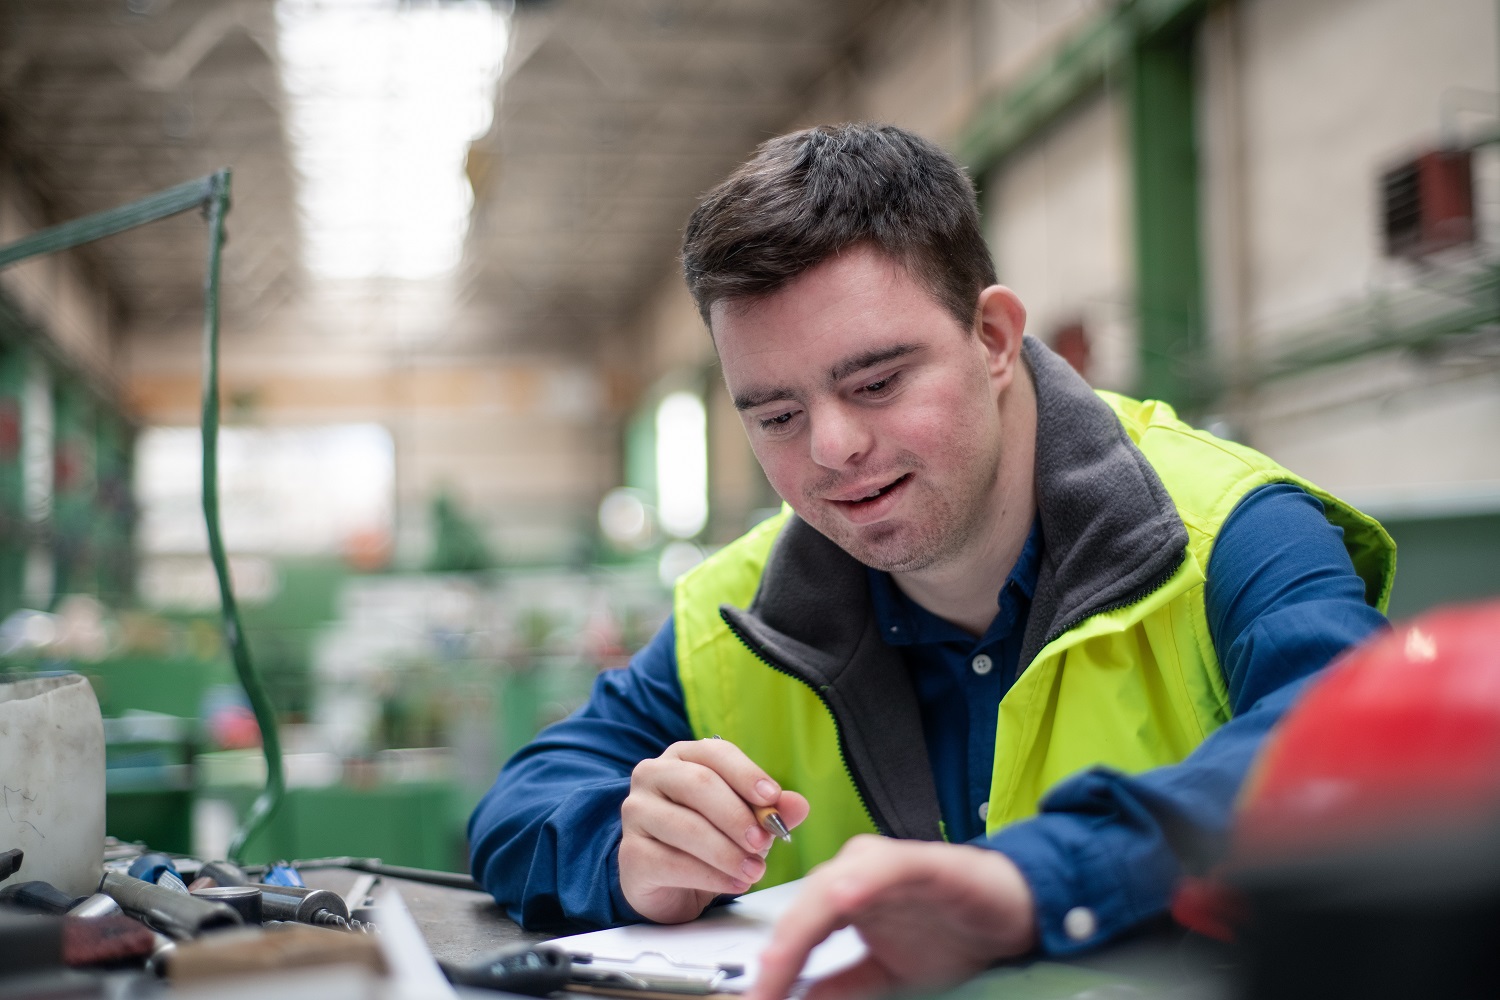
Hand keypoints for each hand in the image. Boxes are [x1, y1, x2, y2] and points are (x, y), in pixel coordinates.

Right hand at [619, 737, 809, 923]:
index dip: (745, 773)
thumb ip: (770, 811)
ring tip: (756, 870)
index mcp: (682, 757)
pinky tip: (735, 884)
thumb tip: (798, 805)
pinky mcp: (631, 854)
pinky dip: (711, 875)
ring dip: (727, 852)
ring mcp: (637, 813)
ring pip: (687, 826)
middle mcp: (653, 776)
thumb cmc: (709, 839)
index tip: (772, 797)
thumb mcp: (745, 822)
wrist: (671, 884)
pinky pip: (673, 862)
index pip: (715, 753)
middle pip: (699, 785)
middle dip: (737, 815)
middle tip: (763, 842)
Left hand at [747, 835, 1037, 999]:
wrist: (1014, 913)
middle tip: (763, 990)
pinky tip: (841, 901)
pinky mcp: (920, 860)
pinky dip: (858, 883)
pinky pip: (882, 869)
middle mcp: (855, 873)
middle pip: (803, 907)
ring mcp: (885, 864)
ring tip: (781, 960)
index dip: (774, 966)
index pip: (795, 929)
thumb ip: (841, 985)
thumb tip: (794, 999)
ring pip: (830, 886)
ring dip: (803, 925)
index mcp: (843, 896)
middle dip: (779, 952)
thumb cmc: (953, 932)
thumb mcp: (887, 974)